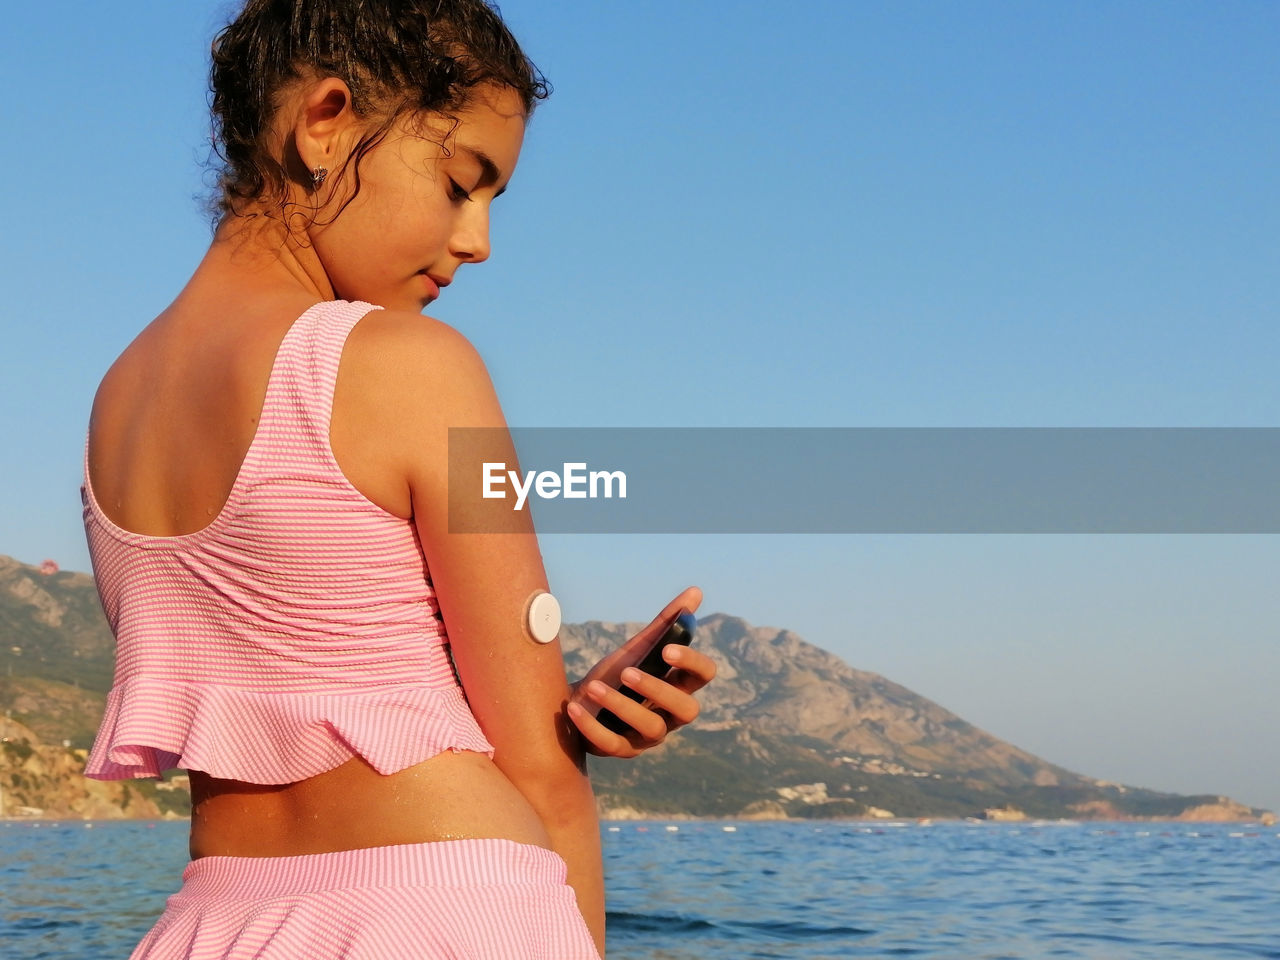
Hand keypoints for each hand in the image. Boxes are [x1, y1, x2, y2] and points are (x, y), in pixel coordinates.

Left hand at [566, 586, 716, 758]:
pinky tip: (574, 708)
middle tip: (628, 671)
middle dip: (659, 690)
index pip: (703, 677)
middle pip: (687, 710)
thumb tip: (695, 591)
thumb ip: (666, 624)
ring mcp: (646, 737)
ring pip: (650, 728)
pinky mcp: (619, 750)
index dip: (692, 664)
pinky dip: (591, 727)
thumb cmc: (616, 674)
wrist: (577, 701)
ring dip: (621, 705)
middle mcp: (669, 715)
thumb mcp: (638, 648)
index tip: (668, 649)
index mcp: (678, 687)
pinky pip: (611, 744)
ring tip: (594, 686)